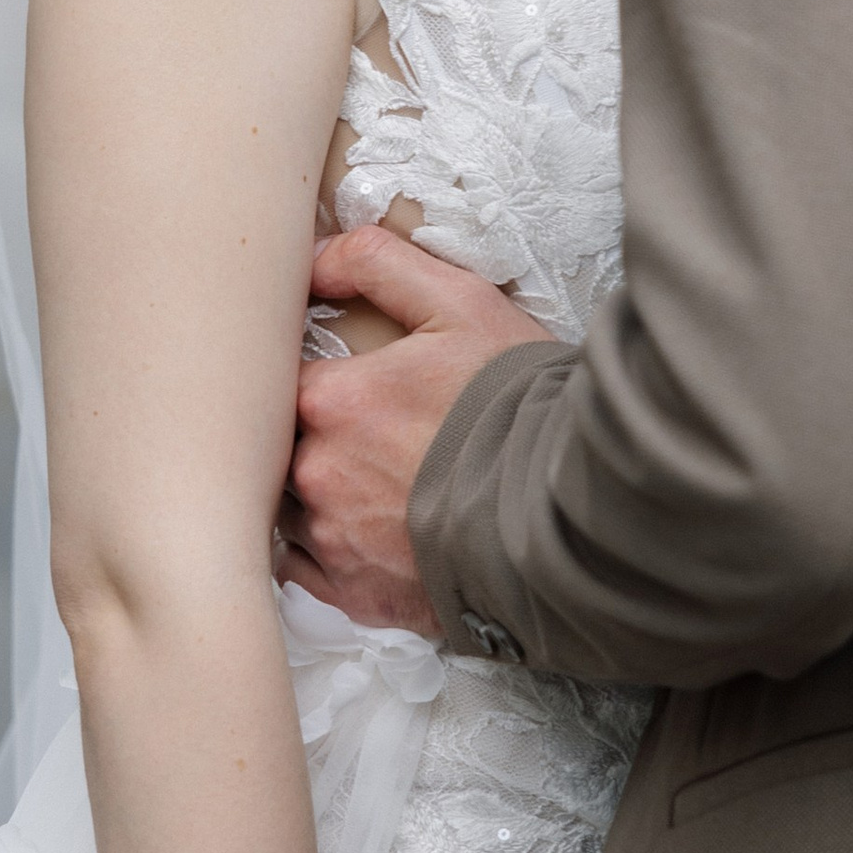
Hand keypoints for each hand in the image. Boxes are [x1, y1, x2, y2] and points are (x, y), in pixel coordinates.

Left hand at [286, 231, 550, 630]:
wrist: (570, 513)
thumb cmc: (517, 409)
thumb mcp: (461, 305)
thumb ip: (377, 264)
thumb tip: (315, 259)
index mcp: (331, 401)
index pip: (282, 377)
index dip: (316, 374)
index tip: (349, 380)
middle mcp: (317, 473)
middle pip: (283, 443)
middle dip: (318, 433)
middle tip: (369, 430)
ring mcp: (332, 539)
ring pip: (292, 505)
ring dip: (321, 491)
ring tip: (375, 481)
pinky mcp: (353, 593)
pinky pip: (305, 569)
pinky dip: (328, 550)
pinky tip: (368, 530)